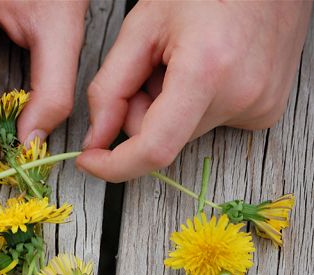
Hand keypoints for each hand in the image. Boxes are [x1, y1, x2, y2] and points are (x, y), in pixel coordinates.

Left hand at [77, 0, 312, 181]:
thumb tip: (96, 140)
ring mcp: (259, 108)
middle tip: (152, 69)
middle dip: (142, 113)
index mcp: (208, 70)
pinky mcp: (266, 112)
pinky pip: (209, 125)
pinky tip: (207, 71)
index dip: (116, 165)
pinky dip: (194, 106)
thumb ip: (110, 89)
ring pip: (183, 133)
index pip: (155, 148)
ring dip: (170, 107)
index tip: (91, 162)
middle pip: (163, 138)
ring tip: (185, 61)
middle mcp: (241, 96)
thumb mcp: (141, 28)